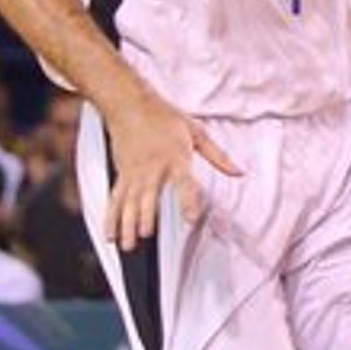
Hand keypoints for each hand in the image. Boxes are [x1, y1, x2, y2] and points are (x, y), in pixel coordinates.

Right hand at [97, 88, 239, 254]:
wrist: (129, 103)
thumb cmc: (164, 116)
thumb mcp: (196, 132)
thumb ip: (218, 156)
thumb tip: (239, 172)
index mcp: (175, 158)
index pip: (183, 182)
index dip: (187, 201)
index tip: (190, 219)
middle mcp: (153, 168)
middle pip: (148, 197)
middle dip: (146, 218)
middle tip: (146, 236)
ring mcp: (134, 173)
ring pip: (129, 204)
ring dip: (127, 225)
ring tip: (129, 246)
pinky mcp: (121, 175)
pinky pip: (115, 201)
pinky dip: (111, 219)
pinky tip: (110, 236)